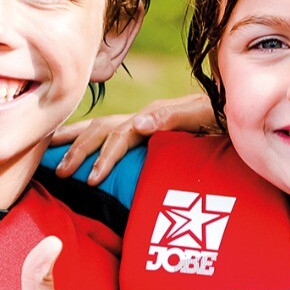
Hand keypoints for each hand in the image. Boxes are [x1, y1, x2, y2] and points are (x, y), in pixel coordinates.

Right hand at [52, 92, 214, 183]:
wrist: (238, 108)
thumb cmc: (225, 114)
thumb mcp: (205, 115)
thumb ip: (175, 117)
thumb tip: (138, 123)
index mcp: (154, 115)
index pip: (118, 135)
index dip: (103, 157)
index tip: (91, 181)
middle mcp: (145, 116)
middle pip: (101, 130)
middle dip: (78, 150)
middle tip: (59, 174)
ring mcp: (145, 120)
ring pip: (100, 127)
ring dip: (76, 141)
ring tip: (51, 155)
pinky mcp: (148, 128)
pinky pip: (110, 131)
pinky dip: (88, 137)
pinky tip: (78, 148)